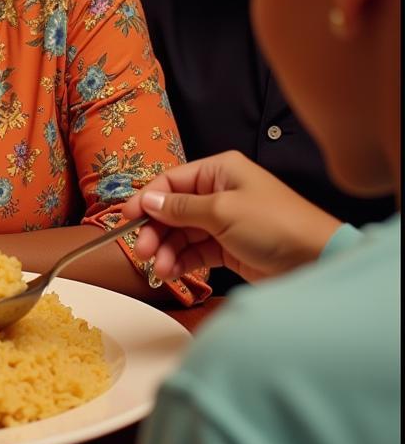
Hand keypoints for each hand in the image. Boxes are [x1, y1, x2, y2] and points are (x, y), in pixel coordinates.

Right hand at [120, 150, 341, 283]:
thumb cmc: (274, 225)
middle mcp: (219, 192)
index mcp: (219, 171)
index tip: (126, 218)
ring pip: (182, 233)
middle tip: (142, 251)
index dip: (146, 199)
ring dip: (167, 250)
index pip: (171, 181)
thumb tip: (147, 201)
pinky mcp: (229, 248)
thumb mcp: (222, 211)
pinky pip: (195, 251)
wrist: (318, 262)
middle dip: (156, 230)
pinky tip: (172, 272)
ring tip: (161, 269)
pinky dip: (182, 261)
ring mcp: (224, 221)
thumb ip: (181, 208)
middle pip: (173, 209)